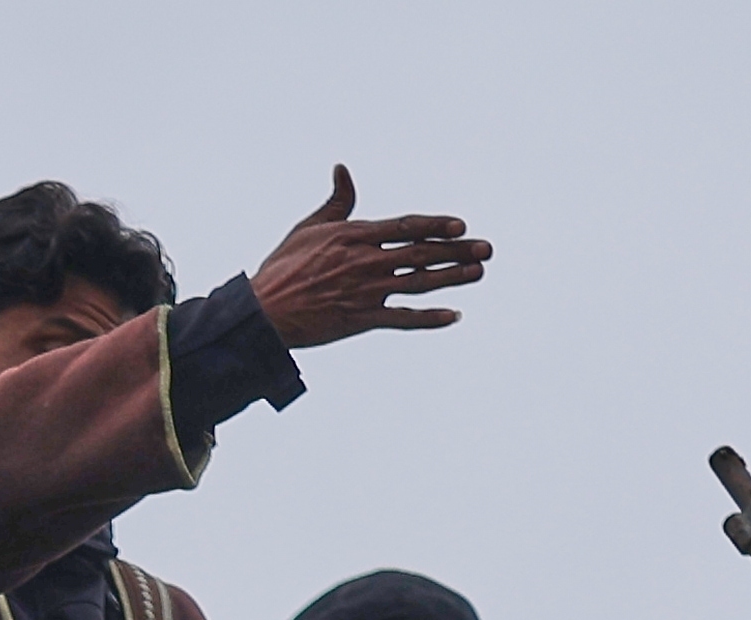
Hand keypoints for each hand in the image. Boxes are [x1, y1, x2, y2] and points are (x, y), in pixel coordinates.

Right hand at [252, 168, 487, 348]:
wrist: (264, 312)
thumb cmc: (283, 267)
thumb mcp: (309, 227)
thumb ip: (336, 201)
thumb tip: (343, 169)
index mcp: (355, 236)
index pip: (406, 227)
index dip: (436, 226)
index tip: (461, 225)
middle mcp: (366, 262)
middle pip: (421, 254)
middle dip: (457, 251)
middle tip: (486, 249)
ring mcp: (366, 292)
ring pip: (419, 283)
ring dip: (452, 278)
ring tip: (478, 272)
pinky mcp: (361, 319)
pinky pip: (402, 318)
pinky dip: (429, 319)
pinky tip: (453, 315)